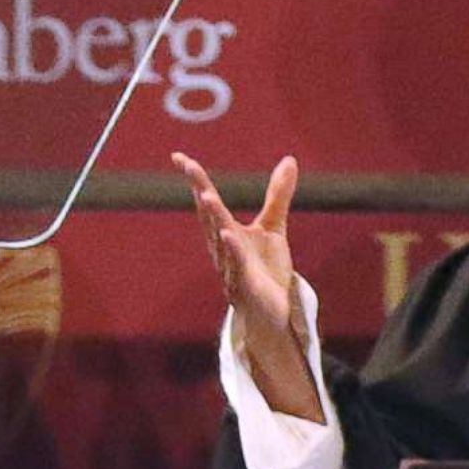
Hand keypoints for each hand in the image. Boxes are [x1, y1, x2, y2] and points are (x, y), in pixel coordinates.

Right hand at [173, 152, 298, 335]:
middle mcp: (223, 246)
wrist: (271, 311)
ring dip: (213, 217)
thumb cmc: (265, 270)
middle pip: (209, 215)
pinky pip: (238, 264)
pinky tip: (227, 233)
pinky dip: (233, 249)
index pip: (207, 201)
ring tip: (206, 195)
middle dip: (200, 190)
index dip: (196, 179)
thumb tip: (289, 159)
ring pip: (220, 239)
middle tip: (189, 166)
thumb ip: (277, 195)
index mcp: (226, 231)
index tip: (180, 156)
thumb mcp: (273, 228)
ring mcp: (232, 265)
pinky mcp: (247, 283)